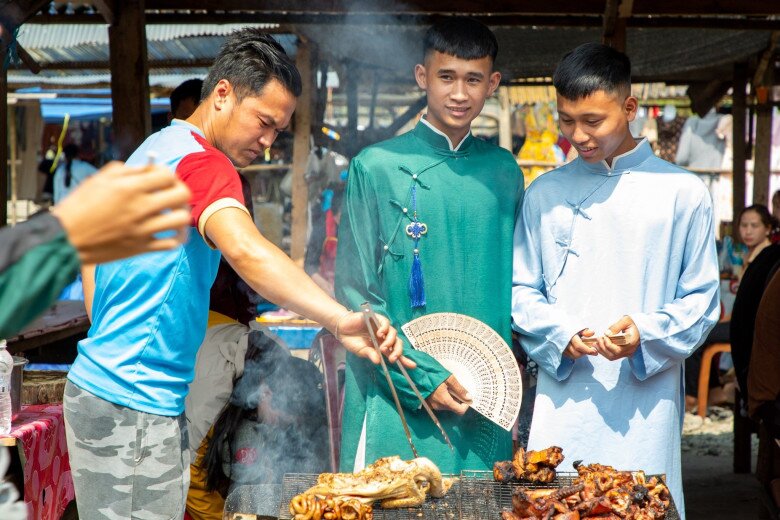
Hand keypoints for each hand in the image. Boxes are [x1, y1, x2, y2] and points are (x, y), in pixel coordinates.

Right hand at [52, 162, 190, 264]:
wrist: (65, 238)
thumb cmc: (79, 206)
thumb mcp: (98, 180)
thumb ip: (125, 171)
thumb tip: (148, 169)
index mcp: (129, 187)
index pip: (167, 175)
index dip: (168, 174)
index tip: (161, 179)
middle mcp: (140, 207)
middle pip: (182, 195)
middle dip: (180, 192)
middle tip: (173, 195)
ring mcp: (143, 229)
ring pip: (181, 220)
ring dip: (181, 215)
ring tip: (174, 214)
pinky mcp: (141, 248)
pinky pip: (171, 243)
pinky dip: (175, 237)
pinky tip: (170, 232)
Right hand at [335, 312, 415, 368]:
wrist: (342, 329)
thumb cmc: (353, 341)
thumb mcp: (361, 351)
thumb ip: (370, 354)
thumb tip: (378, 361)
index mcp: (383, 347)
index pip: (396, 353)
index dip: (405, 359)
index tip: (413, 366)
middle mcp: (385, 338)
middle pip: (398, 343)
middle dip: (398, 352)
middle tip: (392, 358)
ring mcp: (382, 328)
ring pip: (394, 333)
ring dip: (390, 342)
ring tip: (383, 348)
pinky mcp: (377, 319)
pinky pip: (386, 323)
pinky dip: (385, 328)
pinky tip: (380, 333)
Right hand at [426, 375, 471, 414]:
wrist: (416, 375)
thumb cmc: (433, 375)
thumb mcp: (449, 378)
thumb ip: (459, 389)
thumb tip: (469, 397)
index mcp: (445, 401)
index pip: (460, 411)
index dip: (466, 405)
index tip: (466, 397)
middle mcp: (439, 406)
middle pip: (453, 408)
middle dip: (457, 400)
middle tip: (455, 388)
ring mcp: (433, 406)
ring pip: (447, 405)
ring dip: (450, 398)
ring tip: (447, 387)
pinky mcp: (428, 404)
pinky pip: (440, 404)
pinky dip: (443, 398)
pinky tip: (441, 389)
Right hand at [563, 328, 597, 358]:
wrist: (558, 328)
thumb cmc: (569, 327)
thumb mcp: (577, 327)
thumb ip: (585, 331)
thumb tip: (592, 333)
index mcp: (570, 337)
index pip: (579, 346)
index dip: (588, 350)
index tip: (595, 352)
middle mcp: (565, 343)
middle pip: (576, 353)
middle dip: (584, 353)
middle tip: (591, 350)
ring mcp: (562, 348)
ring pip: (573, 356)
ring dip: (580, 354)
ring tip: (584, 349)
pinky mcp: (561, 351)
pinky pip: (569, 356)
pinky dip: (575, 354)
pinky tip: (578, 350)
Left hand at [593, 316, 640, 360]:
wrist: (638, 328)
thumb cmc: (632, 323)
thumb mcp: (625, 320)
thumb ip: (616, 327)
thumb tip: (606, 334)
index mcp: (631, 342)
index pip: (617, 349)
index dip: (608, 344)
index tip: (604, 336)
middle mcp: (629, 350)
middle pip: (613, 355)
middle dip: (602, 347)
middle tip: (598, 338)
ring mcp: (626, 353)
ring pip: (611, 357)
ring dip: (602, 350)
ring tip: (597, 342)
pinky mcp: (623, 353)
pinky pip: (612, 356)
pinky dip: (604, 351)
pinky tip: (600, 344)